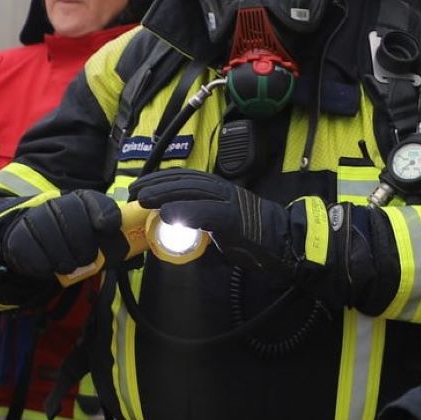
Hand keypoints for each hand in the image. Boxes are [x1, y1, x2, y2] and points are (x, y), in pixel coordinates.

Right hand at [0, 190, 123, 279]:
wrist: (30, 240)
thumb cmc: (72, 242)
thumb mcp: (94, 239)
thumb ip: (115, 245)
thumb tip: (136, 256)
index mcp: (81, 200)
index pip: (95, 201)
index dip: (104, 213)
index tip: (107, 227)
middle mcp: (58, 203)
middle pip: (74, 221)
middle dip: (84, 245)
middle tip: (87, 259)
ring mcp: (37, 218)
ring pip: (54, 238)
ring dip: (66, 258)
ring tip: (70, 265)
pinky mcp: (20, 236)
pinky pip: (35, 253)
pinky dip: (46, 264)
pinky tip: (51, 266)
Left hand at [128, 170, 291, 273]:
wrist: (286, 242)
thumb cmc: (255, 236)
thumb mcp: (223, 222)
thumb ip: (202, 217)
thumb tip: (175, 220)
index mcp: (220, 189)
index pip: (185, 177)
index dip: (160, 180)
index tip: (139, 187)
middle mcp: (223, 190)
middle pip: (184, 180)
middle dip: (156, 185)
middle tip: (134, 192)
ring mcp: (229, 202)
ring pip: (192, 191)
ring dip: (164, 194)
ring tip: (143, 199)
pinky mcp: (234, 219)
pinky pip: (205, 212)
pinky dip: (185, 211)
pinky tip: (168, 213)